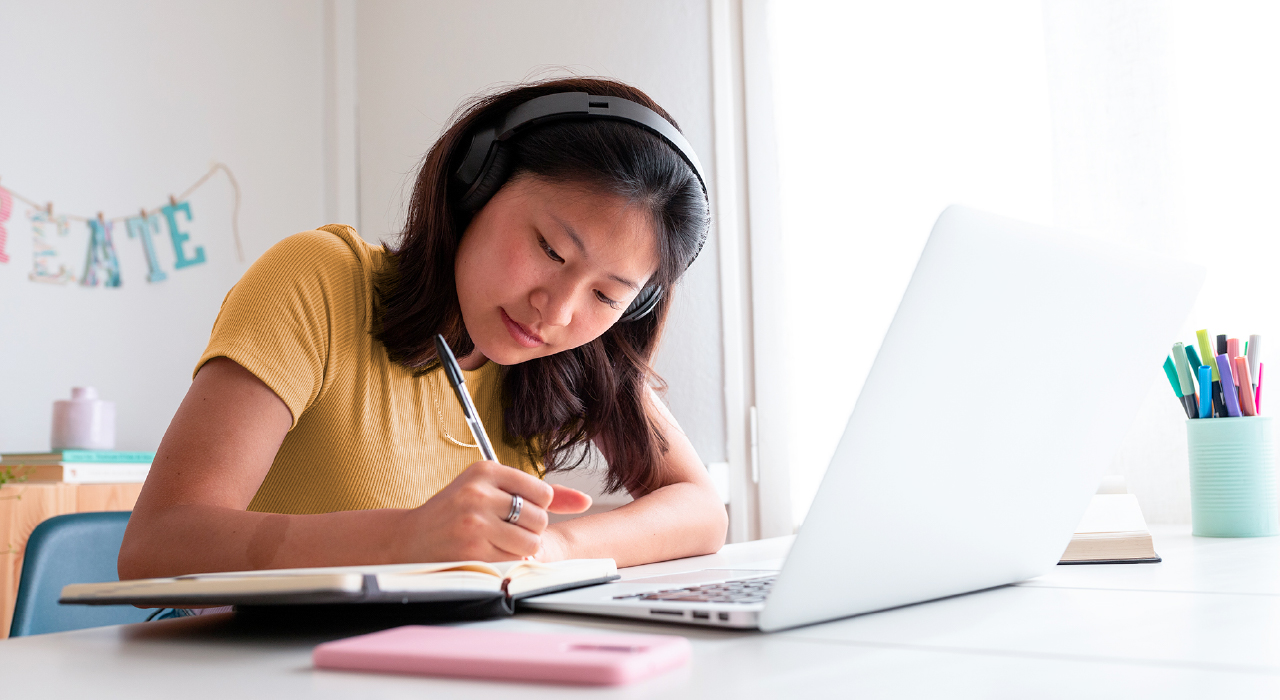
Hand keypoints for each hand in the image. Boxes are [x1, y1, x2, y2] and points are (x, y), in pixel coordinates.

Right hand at [394, 461, 589, 561]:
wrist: (410, 538)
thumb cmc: (456, 512)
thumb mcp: (491, 489)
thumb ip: (540, 494)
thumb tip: (586, 500)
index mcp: (485, 470)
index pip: (542, 491)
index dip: (536, 507)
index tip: (515, 510)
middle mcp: (479, 492)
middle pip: (539, 518)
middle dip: (529, 529)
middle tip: (504, 528)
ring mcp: (475, 522)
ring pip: (530, 542)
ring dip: (521, 548)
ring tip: (498, 542)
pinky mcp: (473, 551)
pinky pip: (513, 560)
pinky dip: (507, 561)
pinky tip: (486, 552)